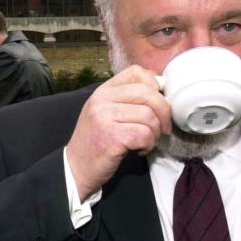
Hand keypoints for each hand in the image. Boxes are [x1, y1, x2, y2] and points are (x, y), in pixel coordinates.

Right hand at [65, 66, 170, 199]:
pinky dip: (148, 145)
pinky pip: (145, 135)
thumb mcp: (105, 113)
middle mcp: (102, 100)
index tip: (156, 104)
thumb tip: (161, 88)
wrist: (76, 168)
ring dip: (155, 133)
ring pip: (149, 116)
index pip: (136, 72)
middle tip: (163, 128)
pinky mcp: (112, 137)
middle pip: (148, 93)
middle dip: (163, 112)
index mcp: (102, 91)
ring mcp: (104, 117)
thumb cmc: (96, 142)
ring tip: (145, 142)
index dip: (154, 85)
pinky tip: (139, 150)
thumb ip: (127, 99)